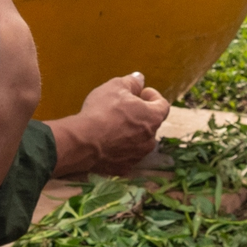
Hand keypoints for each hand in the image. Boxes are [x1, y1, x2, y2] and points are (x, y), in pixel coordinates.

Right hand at [49, 72, 169, 176]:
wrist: (84, 142)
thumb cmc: (102, 111)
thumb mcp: (115, 86)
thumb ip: (132, 82)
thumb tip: (140, 78)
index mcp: (153, 118)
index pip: (163, 105)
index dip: (152, 96)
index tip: (140, 93)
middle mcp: (150, 139)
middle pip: (150, 123)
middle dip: (140, 115)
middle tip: (122, 108)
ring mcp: (138, 156)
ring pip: (139, 141)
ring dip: (131, 132)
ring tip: (112, 125)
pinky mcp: (125, 168)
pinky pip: (126, 154)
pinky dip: (120, 148)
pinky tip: (106, 141)